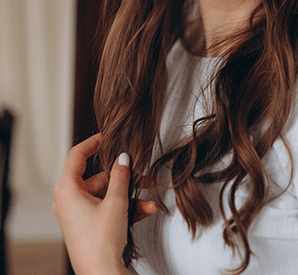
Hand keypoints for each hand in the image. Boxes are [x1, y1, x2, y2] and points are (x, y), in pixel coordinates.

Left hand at [53, 134, 156, 274]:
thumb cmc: (101, 243)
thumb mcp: (116, 202)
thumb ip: (120, 176)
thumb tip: (123, 158)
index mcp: (67, 190)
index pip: (76, 156)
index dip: (92, 143)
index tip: (105, 137)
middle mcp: (67, 201)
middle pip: (97, 178)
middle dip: (122, 179)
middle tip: (140, 175)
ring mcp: (76, 215)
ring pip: (104, 195)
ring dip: (127, 196)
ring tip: (147, 199)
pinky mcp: (85, 226)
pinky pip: (104, 208)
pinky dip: (122, 208)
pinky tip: (143, 210)